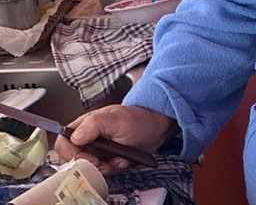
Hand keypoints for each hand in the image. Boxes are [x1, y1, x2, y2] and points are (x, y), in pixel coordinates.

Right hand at [54, 105, 174, 174]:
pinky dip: (113, 169)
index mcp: (84, 125)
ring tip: (118, 159)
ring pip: (88, 167)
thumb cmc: (138, 119)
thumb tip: (75, 136)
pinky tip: (123, 160)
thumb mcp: (116, 118)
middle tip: (105, 163)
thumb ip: (94, 124)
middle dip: (91, 165)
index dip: (72, 154)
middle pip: (74, 159)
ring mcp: (96, 149)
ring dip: (104, 168)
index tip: (90, 159)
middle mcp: (87, 138)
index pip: (63, 142)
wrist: (157, 128)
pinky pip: (102, 170)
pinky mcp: (106, 158)